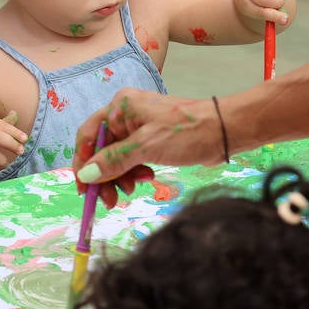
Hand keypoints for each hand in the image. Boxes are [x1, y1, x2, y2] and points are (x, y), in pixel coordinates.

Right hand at [71, 91, 224, 206]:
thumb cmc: (187, 132)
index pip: (88, 136)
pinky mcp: (152, 140)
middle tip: (110, 201)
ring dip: (121, 177)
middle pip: (102, 150)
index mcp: (120, 107)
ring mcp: (140, 127)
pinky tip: (148, 178)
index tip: (84, 188)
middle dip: (105, 175)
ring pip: (117, 158)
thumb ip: (113, 161)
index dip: (82, 163)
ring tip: (134, 189)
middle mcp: (126, 114)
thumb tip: (86, 174)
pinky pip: (133, 159)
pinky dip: (135, 172)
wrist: (226, 132)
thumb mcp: (146, 147)